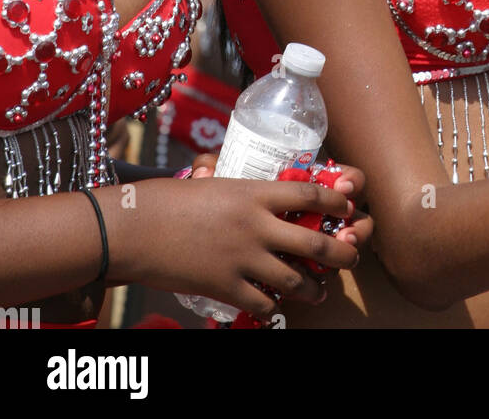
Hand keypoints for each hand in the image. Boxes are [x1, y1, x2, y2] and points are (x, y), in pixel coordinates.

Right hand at [116, 174, 370, 321]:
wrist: (137, 228)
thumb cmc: (170, 199)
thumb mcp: (214, 183)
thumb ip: (241, 190)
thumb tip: (253, 191)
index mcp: (254, 192)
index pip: (311, 193)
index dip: (337, 201)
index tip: (349, 207)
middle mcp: (256, 225)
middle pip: (316, 241)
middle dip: (342, 252)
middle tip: (351, 255)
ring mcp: (243, 257)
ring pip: (296, 278)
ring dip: (314, 286)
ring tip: (320, 290)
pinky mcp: (226, 286)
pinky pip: (264, 302)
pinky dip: (274, 304)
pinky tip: (276, 302)